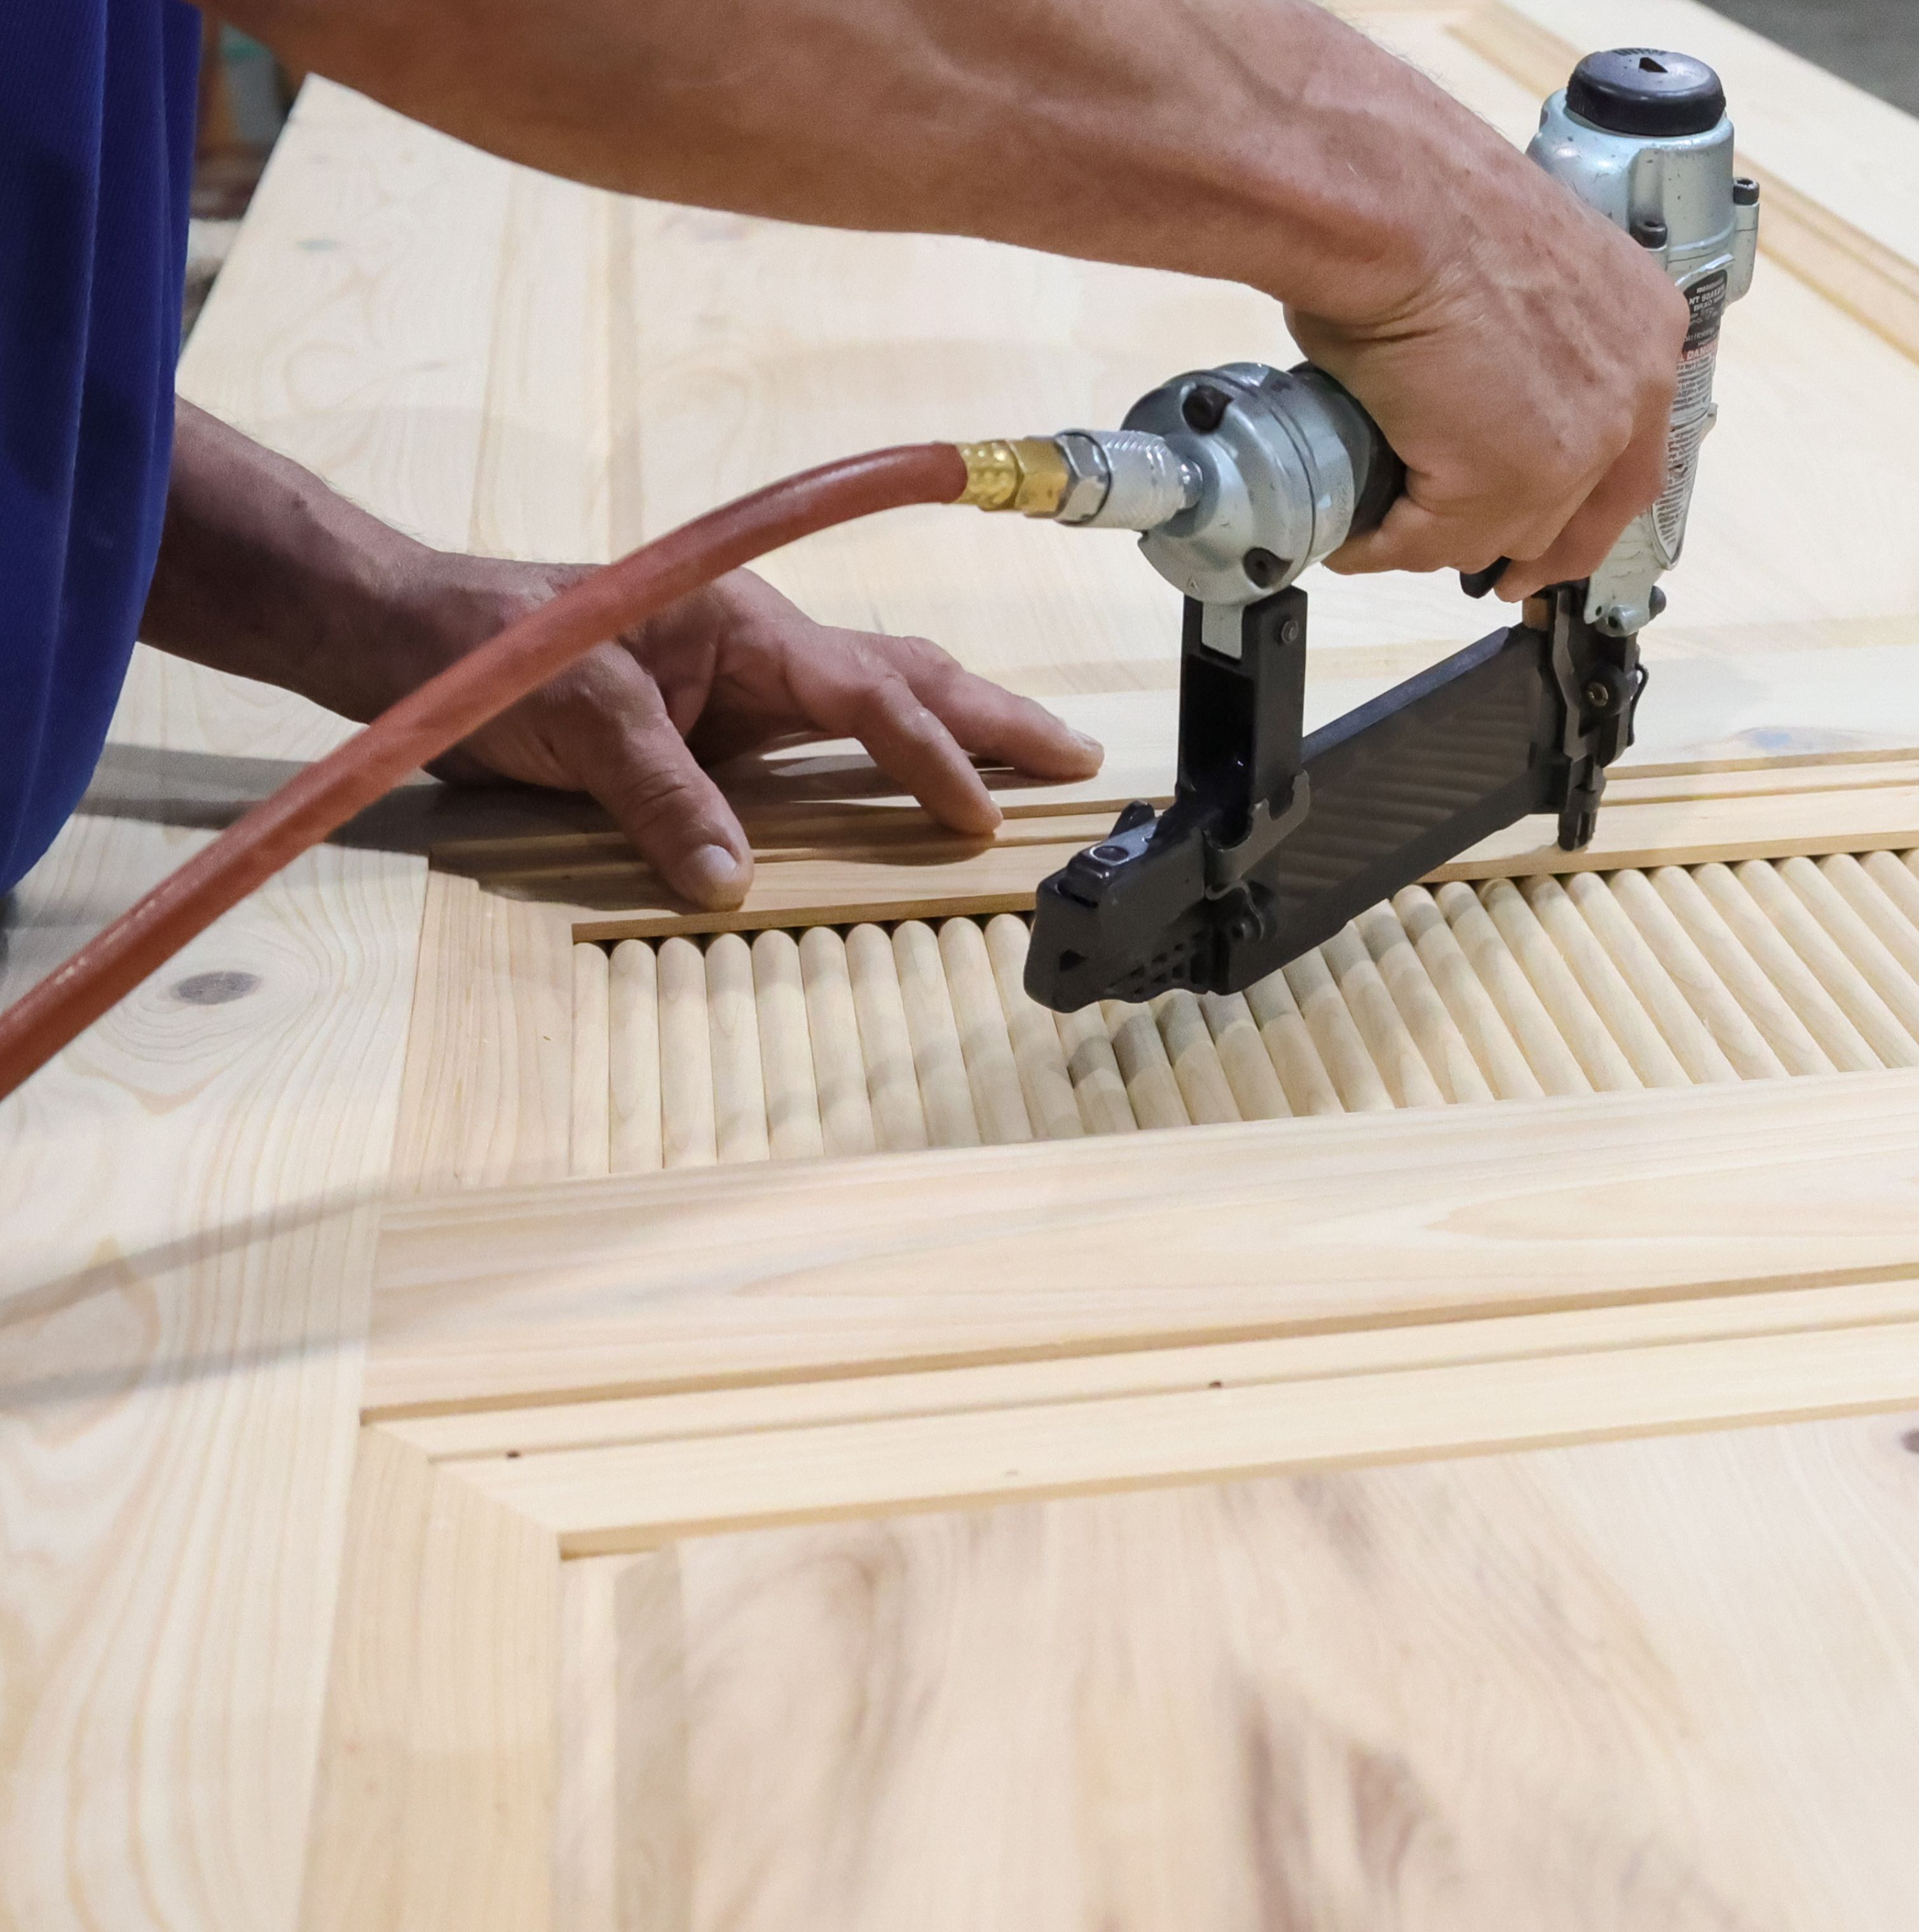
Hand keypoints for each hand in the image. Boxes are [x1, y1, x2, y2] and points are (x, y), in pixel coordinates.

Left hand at [400, 557, 1103, 906]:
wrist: (401, 637)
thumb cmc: (481, 652)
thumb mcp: (575, 720)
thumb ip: (661, 796)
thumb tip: (731, 879)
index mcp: (743, 626)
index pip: (867, 694)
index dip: (931, 754)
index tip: (980, 815)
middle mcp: (755, 649)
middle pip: (904, 678)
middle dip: (995, 718)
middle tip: (1077, 757)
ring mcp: (735, 689)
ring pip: (874, 703)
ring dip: (953, 733)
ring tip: (1026, 766)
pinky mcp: (706, 729)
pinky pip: (816, 750)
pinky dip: (882, 766)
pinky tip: (913, 792)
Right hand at [1300, 153, 1685, 598]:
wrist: (1390, 196)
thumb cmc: (1428, 199)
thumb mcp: (1516, 269)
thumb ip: (1527, 342)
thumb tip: (1473, 389)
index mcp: (1645, 328)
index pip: (1635, 448)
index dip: (1588, 499)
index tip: (1555, 524)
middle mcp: (1634, 391)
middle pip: (1589, 508)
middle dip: (1534, 546)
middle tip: (1495, 568)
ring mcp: (1578, 445)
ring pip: (1512, 531)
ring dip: (1450, 540)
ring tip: (1399, 532)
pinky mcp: (1508, 481)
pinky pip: (1436, 539)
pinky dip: (1387, 545)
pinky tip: (1358, 538)